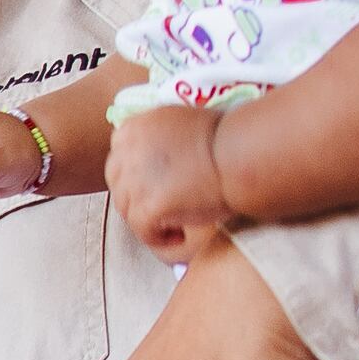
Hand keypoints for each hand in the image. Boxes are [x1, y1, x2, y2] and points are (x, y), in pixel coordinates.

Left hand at [103, 106, 231, 264]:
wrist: (240, 154)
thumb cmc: (223, 137)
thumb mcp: (178, 122)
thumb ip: (155, 137)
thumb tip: (147, 158)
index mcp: (132, 128)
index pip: (118, 159)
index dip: (135, 176)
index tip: (155, 185)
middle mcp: (126, 152)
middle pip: (118, 185)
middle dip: (137, 198)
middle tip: (163, 209)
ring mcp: (134, 181)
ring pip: (127, 210)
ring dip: (147, 219)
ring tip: (173, 224)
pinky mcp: (147, 207)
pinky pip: (142, 230)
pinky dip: (158, 237)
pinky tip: (178, 236)